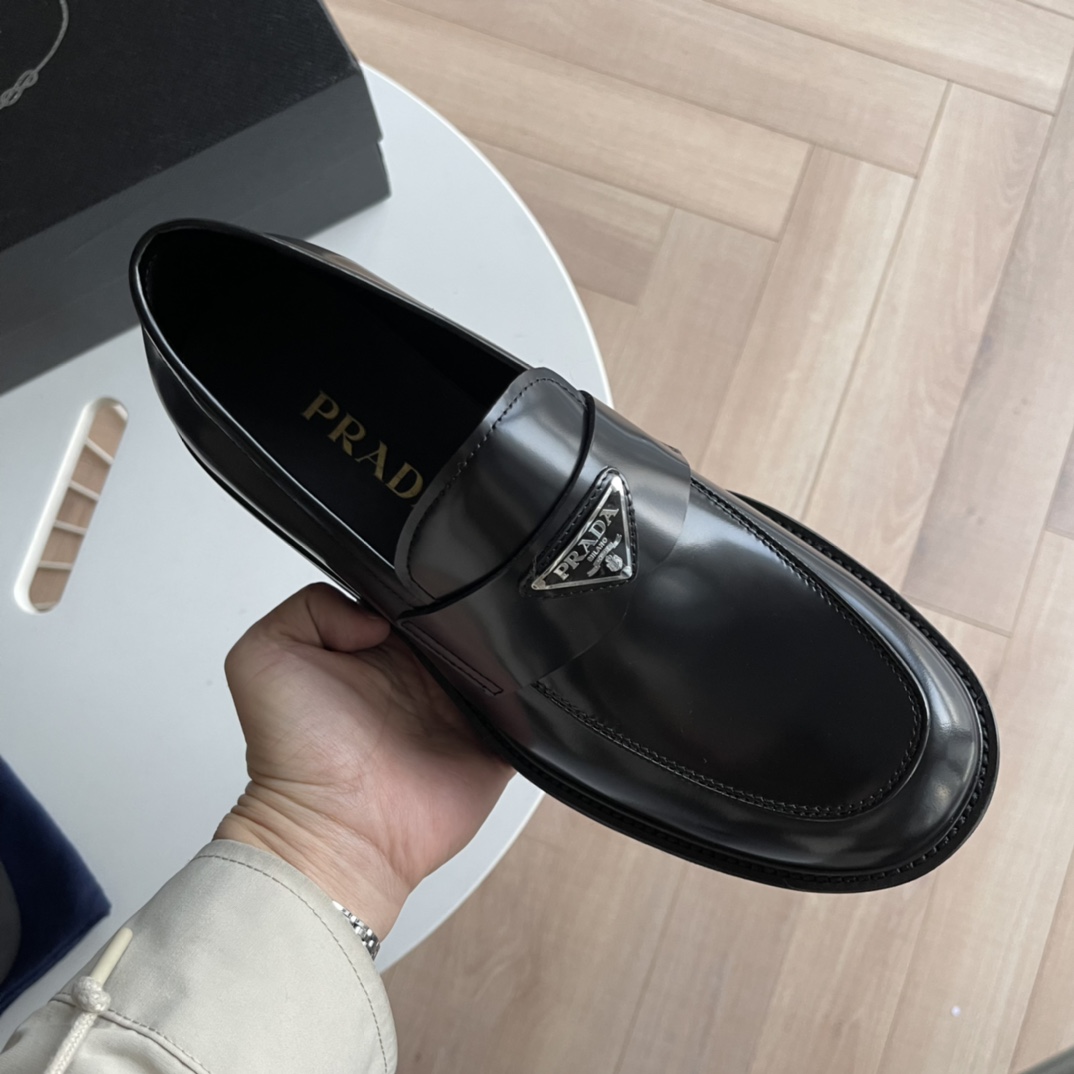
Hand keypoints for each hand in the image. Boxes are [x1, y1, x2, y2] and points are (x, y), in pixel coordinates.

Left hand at [215, 583, 512, 936]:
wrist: (337, 834)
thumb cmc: (297, 758)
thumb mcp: (263, 656)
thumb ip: (309, 608)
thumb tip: (373, 614)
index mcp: (374, 650)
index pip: (412, 599)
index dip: (421, 585)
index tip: (424, 581)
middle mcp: (418, 676)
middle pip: (462, 622)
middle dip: (468, 611)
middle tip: (462, 613)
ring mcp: (459, 710)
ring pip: (500, 658)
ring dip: (501, 650)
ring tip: (490, 645)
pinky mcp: (495, 743)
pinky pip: (529, 709)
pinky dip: (531, 695)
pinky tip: (521, 679)